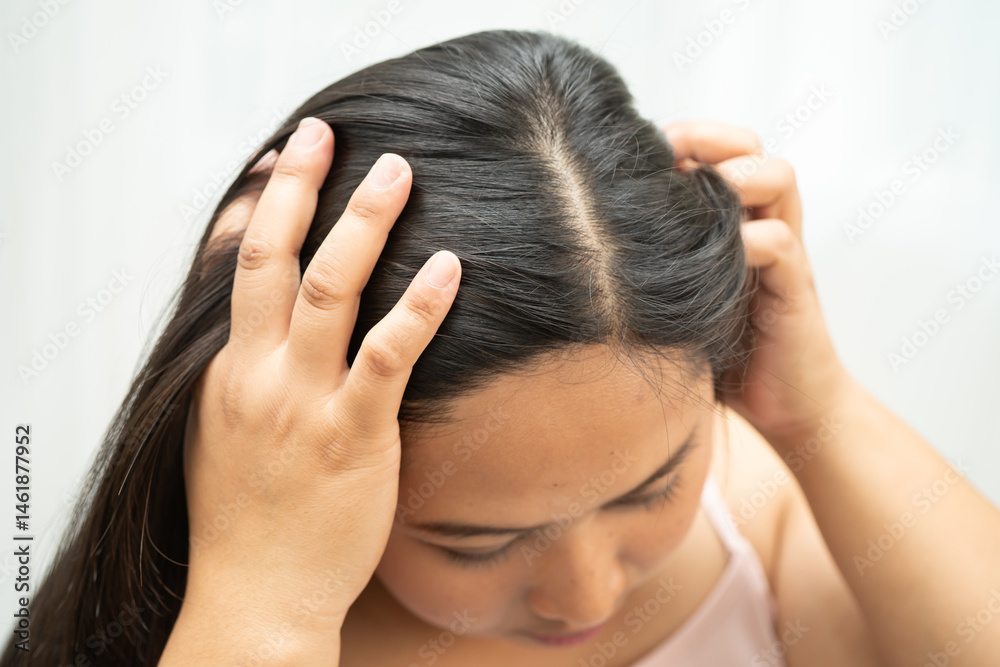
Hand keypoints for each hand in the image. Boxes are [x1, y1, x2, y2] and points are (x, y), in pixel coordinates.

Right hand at [172, 118, 461, 655]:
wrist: (256, 598)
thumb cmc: (244, 520)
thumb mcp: (219, 436)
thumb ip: (240, 376)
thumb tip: (265, 330)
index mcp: (226, 372)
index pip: (234, 267)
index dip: (257, 206)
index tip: (281, 160)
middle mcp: (256, 375)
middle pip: (271, 258)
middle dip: (298, 187)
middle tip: (326, 131)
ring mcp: (302, 403)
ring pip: (328, 290)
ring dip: (362, 224)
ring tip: (396, 172)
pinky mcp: (351, 437)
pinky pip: (386, 356)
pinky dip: (418, 307)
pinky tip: (450, 267)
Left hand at [664, 120, 854, 450]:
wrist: (789, 409)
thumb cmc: (725, 355)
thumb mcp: (680, 304)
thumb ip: (656, 271)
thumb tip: (584, 248)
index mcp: (734, 225)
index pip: (718, 154)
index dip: (684, 140)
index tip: (639, 151)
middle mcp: (762, 228)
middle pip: (751, 150)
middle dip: (711, 138)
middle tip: (670, 151)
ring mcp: (783, 255)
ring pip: (779, 178)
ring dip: (740, 172)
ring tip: (707, 188)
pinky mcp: (795, 290)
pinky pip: (781, 243)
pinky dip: (751, 236)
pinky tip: (721, 251)